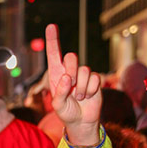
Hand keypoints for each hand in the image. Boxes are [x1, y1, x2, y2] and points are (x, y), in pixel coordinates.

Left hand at [45, 23, 101, 147]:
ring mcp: (83, 75)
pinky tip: (88, 97)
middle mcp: (69, 71)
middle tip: (71, 84)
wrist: (82, 121)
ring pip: (84, 70)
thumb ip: (59, 92)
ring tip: (79, 97)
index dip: (52, 40)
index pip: (54, 54)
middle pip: (71, 56)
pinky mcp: (94, 80)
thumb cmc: (66, 113)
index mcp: (56, 74)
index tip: (51, 26)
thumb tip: (67, 78)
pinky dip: (91, 90)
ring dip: (81, 87)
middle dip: (71, 70)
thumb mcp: (58, 106)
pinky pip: (95, 78)